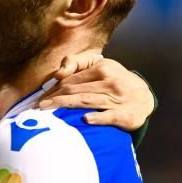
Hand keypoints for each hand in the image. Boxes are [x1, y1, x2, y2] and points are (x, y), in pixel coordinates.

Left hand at [38, 54, 154, 129]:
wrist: (145, 98)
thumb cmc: (115, 82)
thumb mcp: (100, 66)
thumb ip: (77, 63)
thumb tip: (58, 74)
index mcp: (103, 67)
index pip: (72, 79)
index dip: (53, 89)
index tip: (39, 98)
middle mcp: (110, 81)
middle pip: (75, 89)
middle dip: (53, 98)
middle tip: (36, 106)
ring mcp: (118, 98)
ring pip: (87, 100)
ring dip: (65, 104)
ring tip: (47, 109)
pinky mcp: (125, 115)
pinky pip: (109, 116)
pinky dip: (98, 117)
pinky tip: (85, 119)